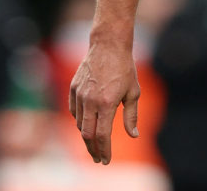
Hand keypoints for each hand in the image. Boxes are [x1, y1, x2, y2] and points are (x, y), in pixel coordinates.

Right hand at [68, 40, 140, 163]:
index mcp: (107, 103)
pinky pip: (73, 111)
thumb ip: (131, 116)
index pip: (102, 135)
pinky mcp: (73, 88)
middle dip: (92, 150)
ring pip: (79, 124)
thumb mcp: (133, 92)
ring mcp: (79, 94)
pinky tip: (86, 124)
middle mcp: (90, 101)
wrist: (108, 45)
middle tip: (99, 159)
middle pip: (87, 134)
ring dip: (86, 136)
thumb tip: (134, 135)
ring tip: (95, 143)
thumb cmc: (125, 68)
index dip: (104, 150)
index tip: (106, 160)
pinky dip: (79, 121)